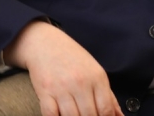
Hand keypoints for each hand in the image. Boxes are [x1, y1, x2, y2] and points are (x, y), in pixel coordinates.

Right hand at [3, 21, 123, 115]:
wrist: (46, 45)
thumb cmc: (74, 59)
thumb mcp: (96, 72)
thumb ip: (108, 96)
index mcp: (97, 77)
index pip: (105, 108)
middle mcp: (81, 83)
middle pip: (89, 115)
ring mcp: (62, 88)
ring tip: (76, 115)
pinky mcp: (45, 92)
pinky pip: (51, 115)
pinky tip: (61, 115)